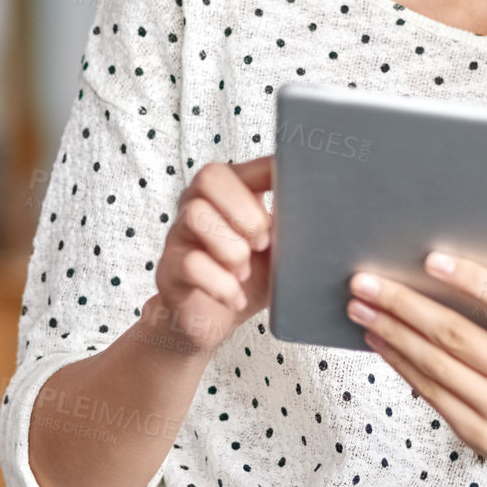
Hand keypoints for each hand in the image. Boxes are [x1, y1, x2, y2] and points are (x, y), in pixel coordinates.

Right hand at [145, 156, 274, 358]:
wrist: (214, 321)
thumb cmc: (249, 278)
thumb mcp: (277, 248)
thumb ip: (290, 222)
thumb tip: (318, 203)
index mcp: (224, 195)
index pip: (239, 165)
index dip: (265, 173)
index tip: (290, 195)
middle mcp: (195, 207)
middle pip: (209, 177)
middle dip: (245, 210)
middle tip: (263, 243)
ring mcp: (178, 238)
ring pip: (196, 216)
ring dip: (232, 248)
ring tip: (244, 272)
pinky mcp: (168, 271)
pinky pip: (191, 264)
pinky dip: (223, 285)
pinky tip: (235, 297)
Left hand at [345, 251, 486, 486]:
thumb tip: (439, 278)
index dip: (471, 279)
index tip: (430, 259)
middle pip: (456, 336)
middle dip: (403, 305)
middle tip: (365, 282)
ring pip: (435, 366)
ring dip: (391, 333)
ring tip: (361, 309)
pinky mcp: (481, 437)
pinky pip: (432, 394)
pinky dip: (401, 364)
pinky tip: (381, 343)